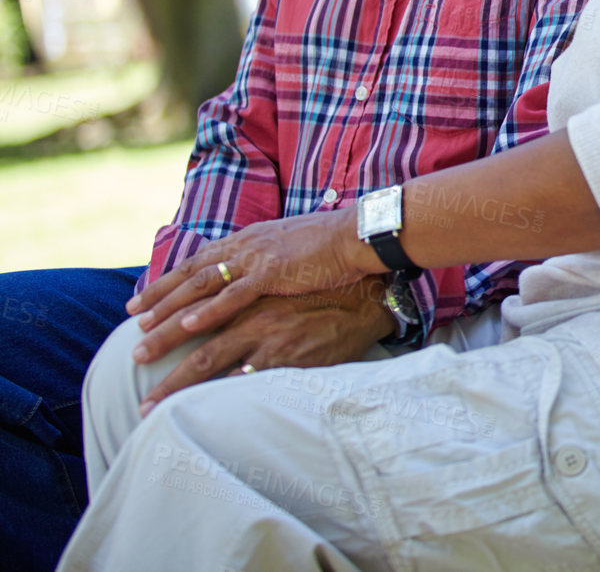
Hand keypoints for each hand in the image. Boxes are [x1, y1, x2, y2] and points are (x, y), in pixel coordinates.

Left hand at [127, 208, 382, 357]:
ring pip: (201, 289)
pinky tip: (188, 325)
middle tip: (129, 320)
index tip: (143, 300)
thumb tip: (254, 272)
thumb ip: (267, 258)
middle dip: (157, 299)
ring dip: (170, 313)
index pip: (198, 262)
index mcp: (249, 240)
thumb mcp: (291, 245)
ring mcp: (257, 260)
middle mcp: (245, 247)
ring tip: (145, 335)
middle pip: (190, 276)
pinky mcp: (274, 274)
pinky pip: (234, 296)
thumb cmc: (333, 244)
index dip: (168, 281)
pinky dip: (209, 310)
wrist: (359, 234)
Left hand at [136, 286, 396, 414]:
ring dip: (182, 393)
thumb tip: (221, 304)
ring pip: (216, 371)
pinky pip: (251, 386)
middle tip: (138, 400)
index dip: (165, 333)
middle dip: (164, 377)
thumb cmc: (322, 291)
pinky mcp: (291, 363)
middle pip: (199, 353)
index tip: (136, 345)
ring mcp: (271, 345)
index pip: (196, 318)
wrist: (365, 299)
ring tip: (155, 412)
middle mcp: (253, 322)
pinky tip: (205, 414)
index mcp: (248, 300)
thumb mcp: (281, 285)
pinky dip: (225, 399)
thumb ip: (250, 295)